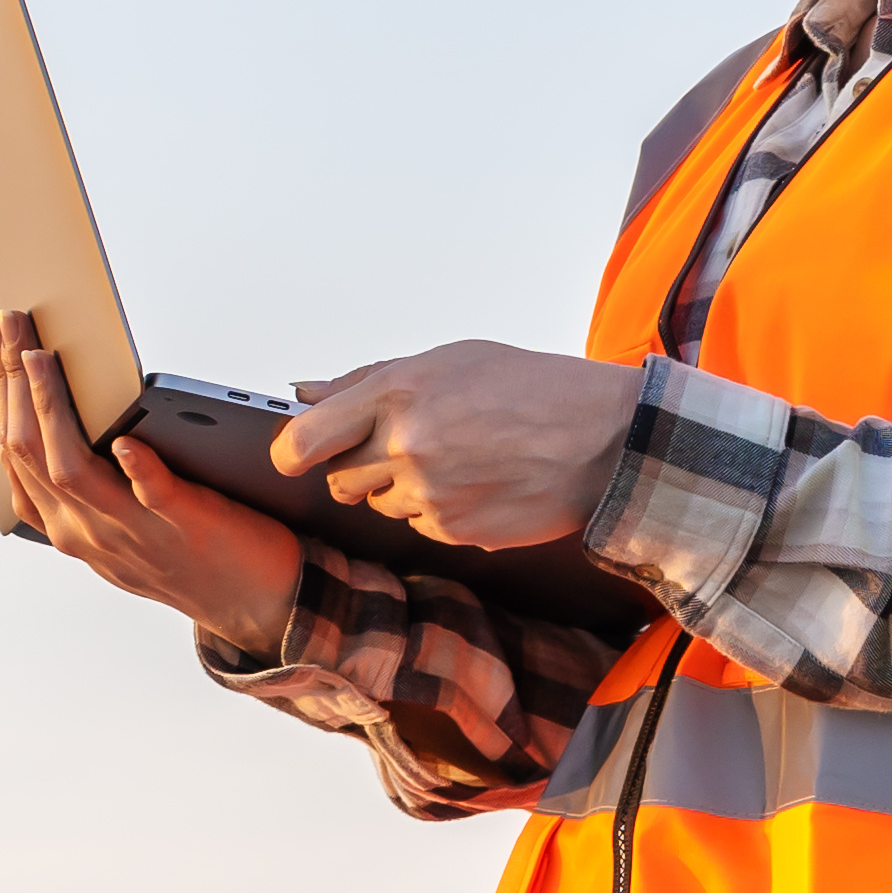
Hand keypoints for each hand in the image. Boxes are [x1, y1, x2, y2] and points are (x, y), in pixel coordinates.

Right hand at [0, 309, 306, 657]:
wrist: (252, 601)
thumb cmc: (186, 546)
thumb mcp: (117, 521)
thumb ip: (90, 478)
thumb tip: (69, 398)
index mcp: (67, 525)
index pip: (16, 455)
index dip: (1, 395)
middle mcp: (87, 531)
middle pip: (30, 451)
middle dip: (12, 382)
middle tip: (8, 323)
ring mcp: (132, 531)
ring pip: (70, 469)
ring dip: (49, 408)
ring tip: (40, 357)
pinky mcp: (183, 524)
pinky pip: (151, 496)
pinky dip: (135, 468)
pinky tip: (126, 440)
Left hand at [269, 339, 649, 554]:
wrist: (600, 437)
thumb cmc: (528, 388)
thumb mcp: (446, 360)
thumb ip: (366, 381)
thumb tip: (302, 395)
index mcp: (396, 395)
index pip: (303, 439)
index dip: (291, 452)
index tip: (293, 455)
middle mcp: (406, 447)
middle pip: (338, 479)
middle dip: (357, 466)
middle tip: (402, 446)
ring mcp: (430, 495)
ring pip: (379, 504)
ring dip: (400, 488)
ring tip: (455, 458)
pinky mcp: (455, 532)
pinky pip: (419, 526)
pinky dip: (437, 511)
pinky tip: (475, 484)